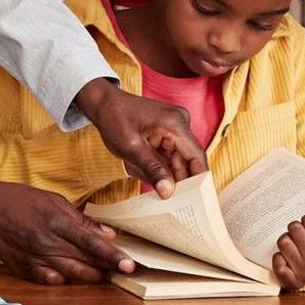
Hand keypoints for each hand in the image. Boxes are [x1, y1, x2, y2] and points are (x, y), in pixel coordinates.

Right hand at [0, 170, 132, 284]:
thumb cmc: (21, 200)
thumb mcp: (54, 201)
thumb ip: (81, 220)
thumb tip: (107, 235)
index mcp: (56, 221)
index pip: (92, 243)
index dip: (113, 256)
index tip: (129, 265)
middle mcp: (46, 243)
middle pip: (85, 263)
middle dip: (107, 268)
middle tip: (122, 269)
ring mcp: (35, 258)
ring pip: (72, 275)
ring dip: (91, 276)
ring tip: (103, 273)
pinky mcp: (25, 269)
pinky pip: (52, 281)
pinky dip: (65, 279)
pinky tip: (72, 274)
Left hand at [74, 78, 206, 196]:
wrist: (104, 103)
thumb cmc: (114, 119)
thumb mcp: (131, 149)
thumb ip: (153, 170)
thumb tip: (168, 191)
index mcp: (175, 125)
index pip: (197, 156)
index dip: (200, 179)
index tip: (199, 200)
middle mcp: (180, 123)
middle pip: (188, 160)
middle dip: (178, 179)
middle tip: (173, 202)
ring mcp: (175, 126)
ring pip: (177, 159)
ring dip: (165, 172)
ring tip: (152, 182)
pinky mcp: (169, 131)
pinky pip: (170, 154)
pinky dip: (161, 165)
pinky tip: (149, 171)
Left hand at [271, 214, 304, 289]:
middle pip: (294, 228)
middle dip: (296, 229)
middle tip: (302, 236)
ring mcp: (303, 272)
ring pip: (283, 242)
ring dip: (287, 242)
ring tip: (295, 246)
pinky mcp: (290, 281)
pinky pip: (277, 261)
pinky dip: (279, 257)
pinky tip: (286, 258)